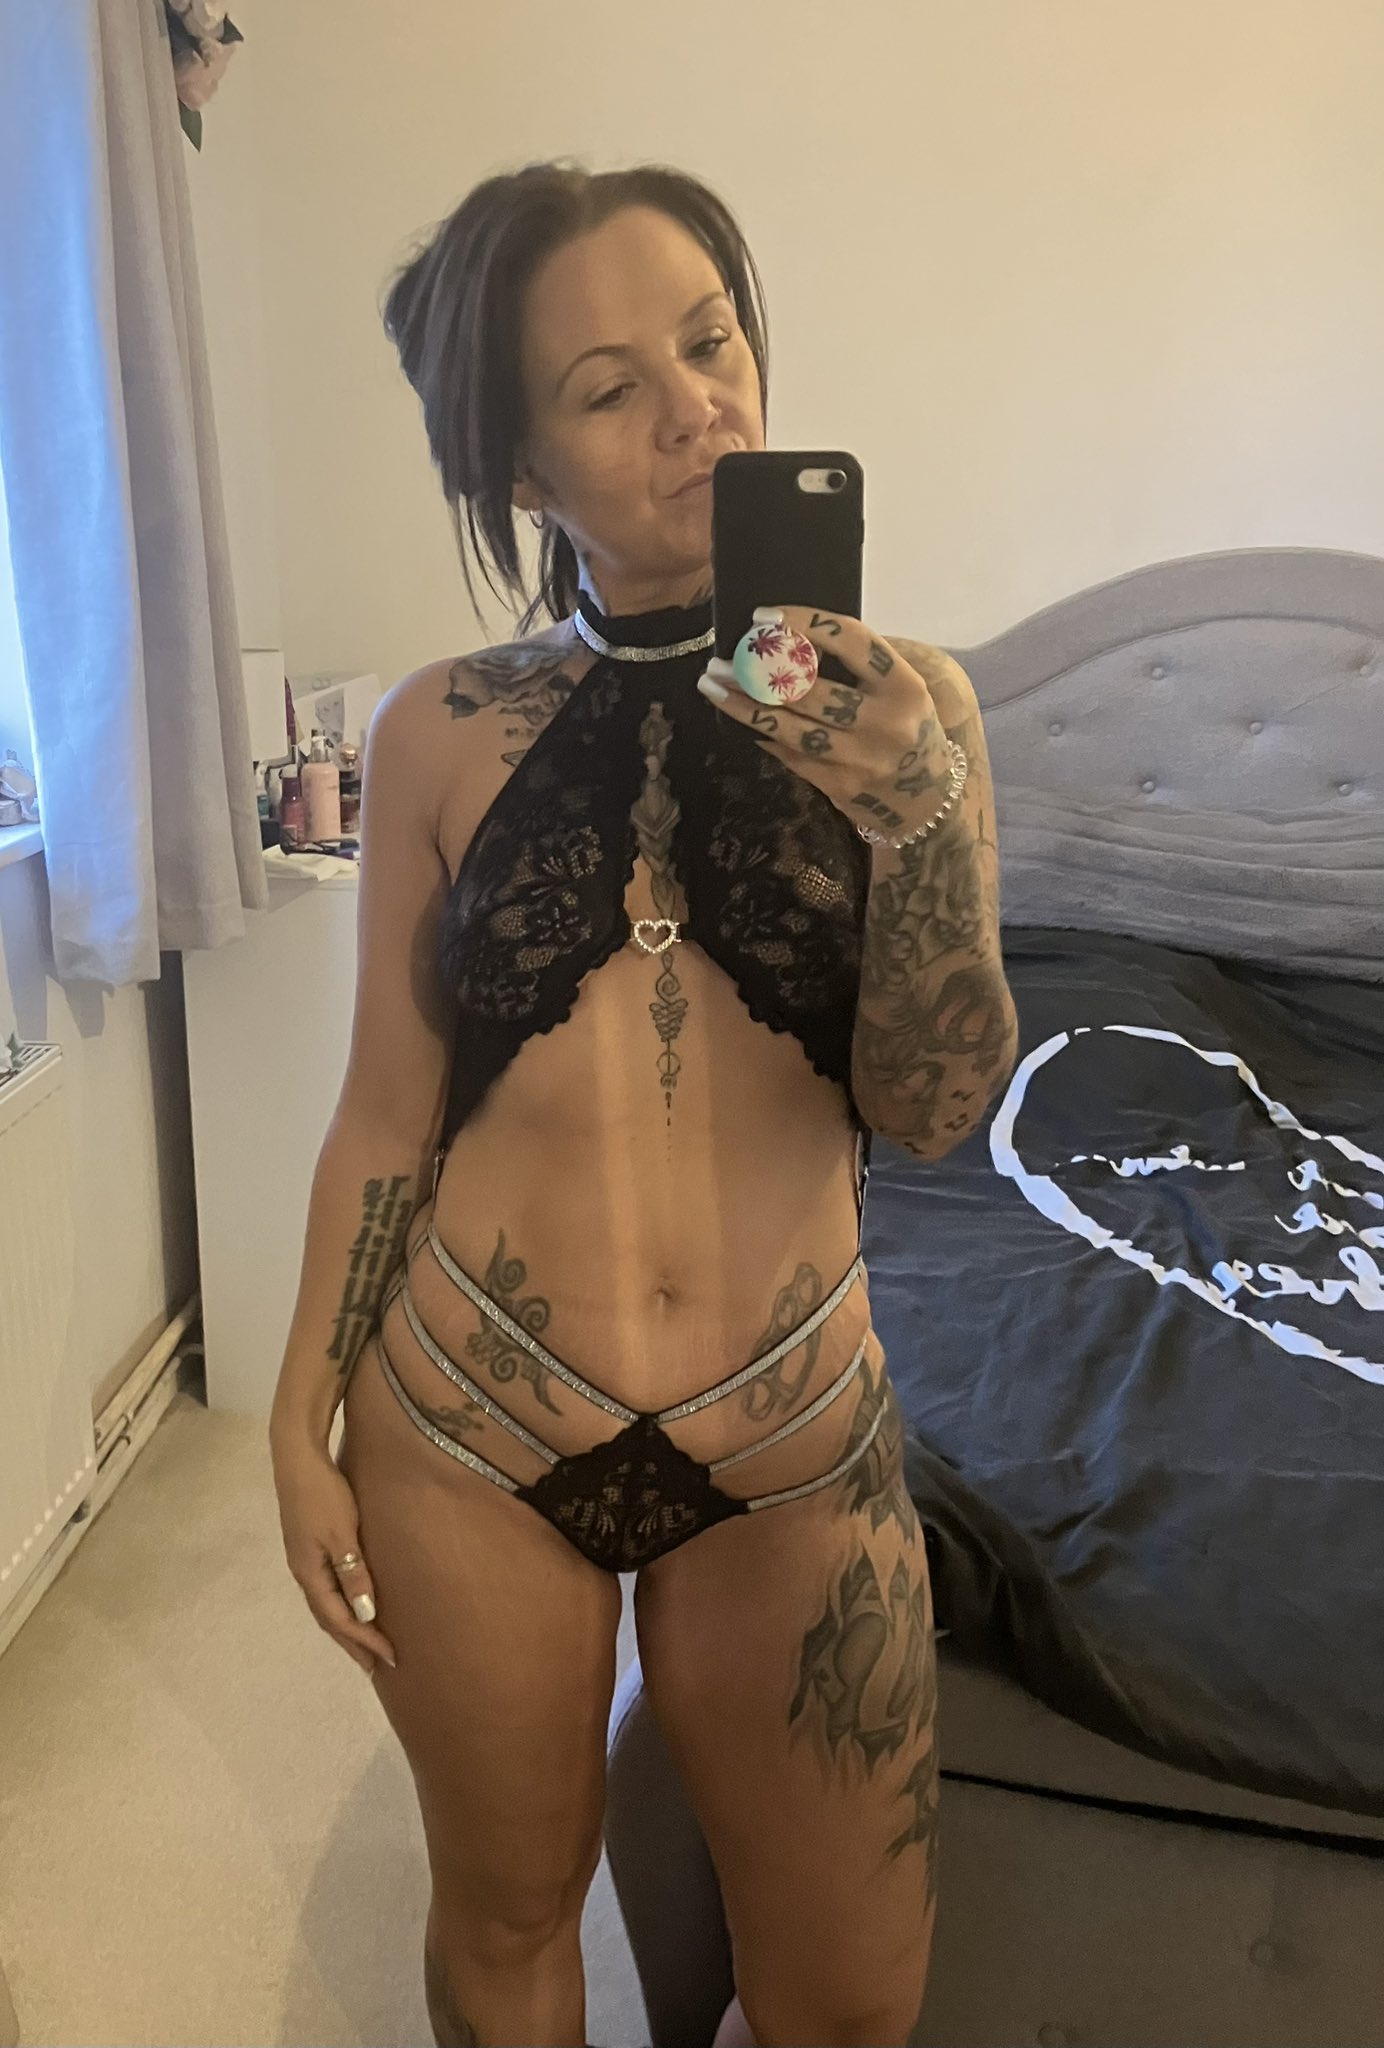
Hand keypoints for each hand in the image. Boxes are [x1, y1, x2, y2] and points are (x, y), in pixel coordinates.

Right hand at [270, 1433, 396, 1674]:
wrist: (297, 1458)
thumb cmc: (324, 1494)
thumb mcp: (342, 1534)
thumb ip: (354, 1573)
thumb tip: (365, 1615)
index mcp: (310, 1574)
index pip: (339, 1620)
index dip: (364, 1640)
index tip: (390, 1658)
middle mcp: (304, 1572)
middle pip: (329, 1618)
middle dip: (352, 1643)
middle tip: (375, 1666)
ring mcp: (304, 1559)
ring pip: (326, 1604)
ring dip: (345, 1627)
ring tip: (365, 1643)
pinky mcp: (309, 1546)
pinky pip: (326, 1588)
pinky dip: (340, 1605)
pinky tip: (352, 1603)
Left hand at [697, 606, 975, 843]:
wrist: (925, 802)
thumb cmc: (907, 728)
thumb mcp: (902, 691)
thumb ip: (860, 665)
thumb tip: (792, 637)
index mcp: (904, 686)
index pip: (851, 641)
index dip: (805, 622)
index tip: (763, 616)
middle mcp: (884, 723)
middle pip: (810, 688)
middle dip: (757, 672)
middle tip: (719, 659)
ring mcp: (860, 759)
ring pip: (790, 727)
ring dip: (743, 706)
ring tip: (711, 686)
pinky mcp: (839, 786)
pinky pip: (791, 754)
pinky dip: (762, 734)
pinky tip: (738, 718)